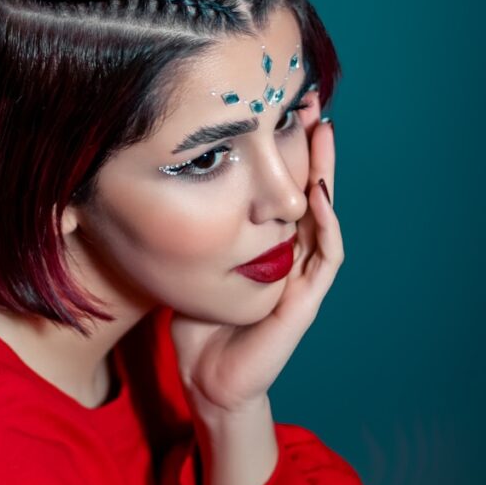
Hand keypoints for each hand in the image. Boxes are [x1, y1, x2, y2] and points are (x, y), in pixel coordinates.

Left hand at [169, 109, 342, 419]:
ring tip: (323, 133)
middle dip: (314, 149)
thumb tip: (158, 182)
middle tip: (313, 105)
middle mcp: (292, 255)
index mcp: (270, 245)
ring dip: (327, 174)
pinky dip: (326, 224)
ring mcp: (303, 277)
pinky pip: (326, 256)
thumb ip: (190, 228)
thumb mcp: (192, 261)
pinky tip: (317, 194)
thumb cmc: (198, 323)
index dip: (288, 151)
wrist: (207, 378)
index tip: (282, 108)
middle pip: (311, 191)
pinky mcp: (304, 301)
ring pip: (325, 215)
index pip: (285, 189)